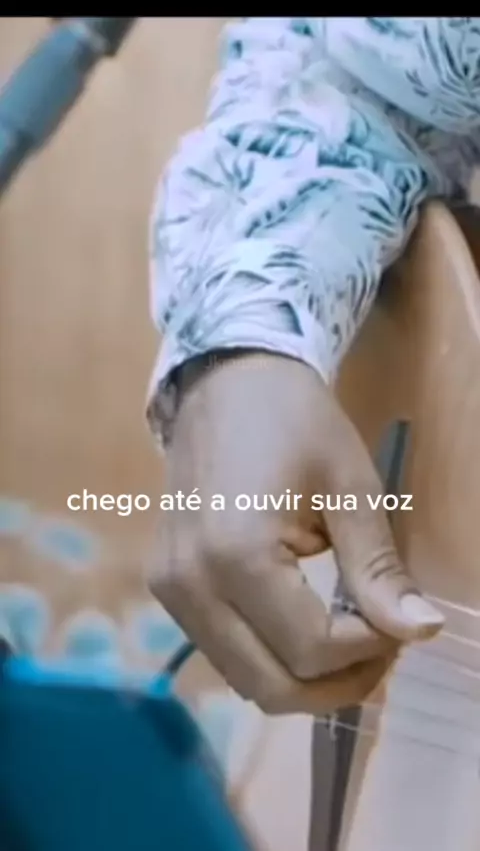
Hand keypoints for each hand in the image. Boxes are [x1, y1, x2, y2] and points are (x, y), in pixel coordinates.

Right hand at [149, 352, 443, 714]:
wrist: (225, 381)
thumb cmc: (296, 422)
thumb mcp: (350, 487)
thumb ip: (379, 568)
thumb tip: (422, 630)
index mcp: (236, 554)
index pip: (311, 647)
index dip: (369, 649)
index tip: (402, 622)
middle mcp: (190, 585)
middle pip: (271, 685)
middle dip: (338, 683)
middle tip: (382, 647)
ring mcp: (169, 589)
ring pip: (244, 679)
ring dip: (303, 678)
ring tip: (348, 639)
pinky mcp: (165, 586)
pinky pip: (223, 651)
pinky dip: (269, 656)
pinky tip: (303, 625)